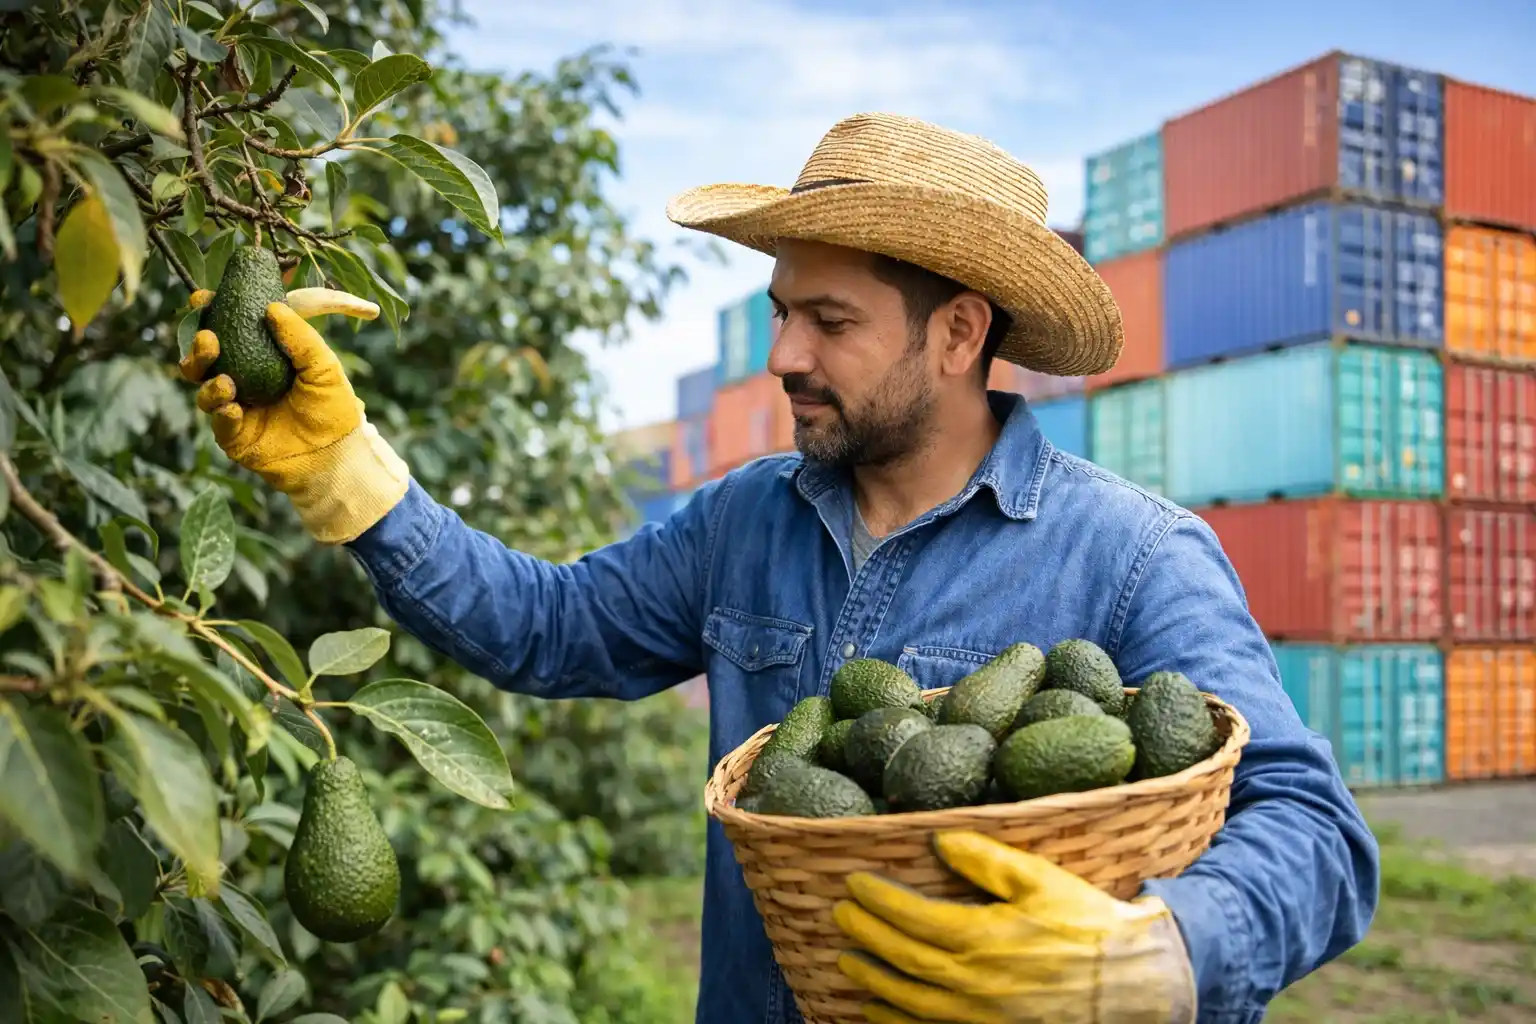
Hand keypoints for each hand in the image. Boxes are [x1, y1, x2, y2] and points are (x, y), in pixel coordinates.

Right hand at [179, 288, 409, 544]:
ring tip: (227, 382)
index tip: (203, 298)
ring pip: (204, 390)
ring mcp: (235, 408)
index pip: (228, 331)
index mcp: (260, 358)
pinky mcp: (234, 437)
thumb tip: (272, 308)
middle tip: (208, 338)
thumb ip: (300, 337)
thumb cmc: (333, 408)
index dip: (210, 314)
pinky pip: (218, 422)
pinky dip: (222, 413)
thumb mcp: (324, 367)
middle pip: (205, 360)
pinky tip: (233, 408)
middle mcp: (242, 380)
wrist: (337, 455)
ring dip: (209, 383)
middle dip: (198, 347)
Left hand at [833, 830, 1196, 1023]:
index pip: (911, 917)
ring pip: (909, 1001)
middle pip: (903, 958)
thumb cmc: (1089, 926)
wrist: (1136, 986)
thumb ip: (986, 860)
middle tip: (841, 916)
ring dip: (872, 982)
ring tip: (847, 962)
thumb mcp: (1041, 879)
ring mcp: (979, 1017)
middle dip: (866, 936)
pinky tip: (877, 1011)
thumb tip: (938, 841)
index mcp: (982, 937)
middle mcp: (973, 982)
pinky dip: (897, 1023)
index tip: (854, 884)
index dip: (878, 901)